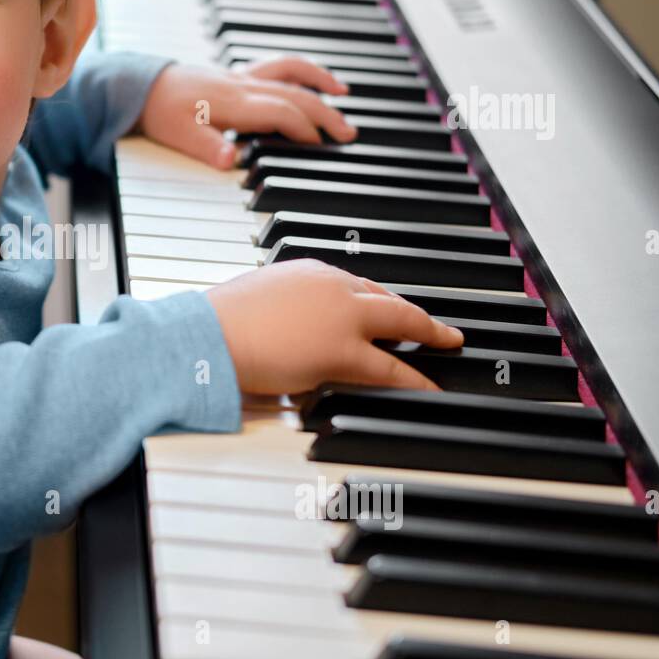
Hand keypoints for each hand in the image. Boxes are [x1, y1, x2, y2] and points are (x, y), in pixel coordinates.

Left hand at [138, 57, 357, 169]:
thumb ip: (207, 148)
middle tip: (348, 134)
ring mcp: (242, 76)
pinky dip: (300, 70)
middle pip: (294, 93)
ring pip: (290, 71)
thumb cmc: (160, 112)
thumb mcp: (178, 136)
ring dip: (318, 80)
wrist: (141, 86)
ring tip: (343, 93)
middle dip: (324, 112)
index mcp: (232, 102)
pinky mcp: (238, 74)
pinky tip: (312, 80)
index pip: (280, 111)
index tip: (322, 145)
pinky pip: (277, 66)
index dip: (304, 128)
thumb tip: (231, 162)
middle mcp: (242, 85)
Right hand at [205, 259, 463, 394]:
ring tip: (448, 346)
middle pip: (387, 298)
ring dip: (428, 336)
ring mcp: (342, 315)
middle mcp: (331, 285)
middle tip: (438, 326)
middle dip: (416, 313)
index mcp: (308, 272)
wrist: (210, 336)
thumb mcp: (258, 303)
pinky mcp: (343, 350)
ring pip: (400, 324)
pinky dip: (417, 378)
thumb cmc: (219, 325)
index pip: (356, 284)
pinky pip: (391, 367)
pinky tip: (431, 387)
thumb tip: (287, 326)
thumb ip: (283, 309)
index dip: (379, 300)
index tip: (389, 309)